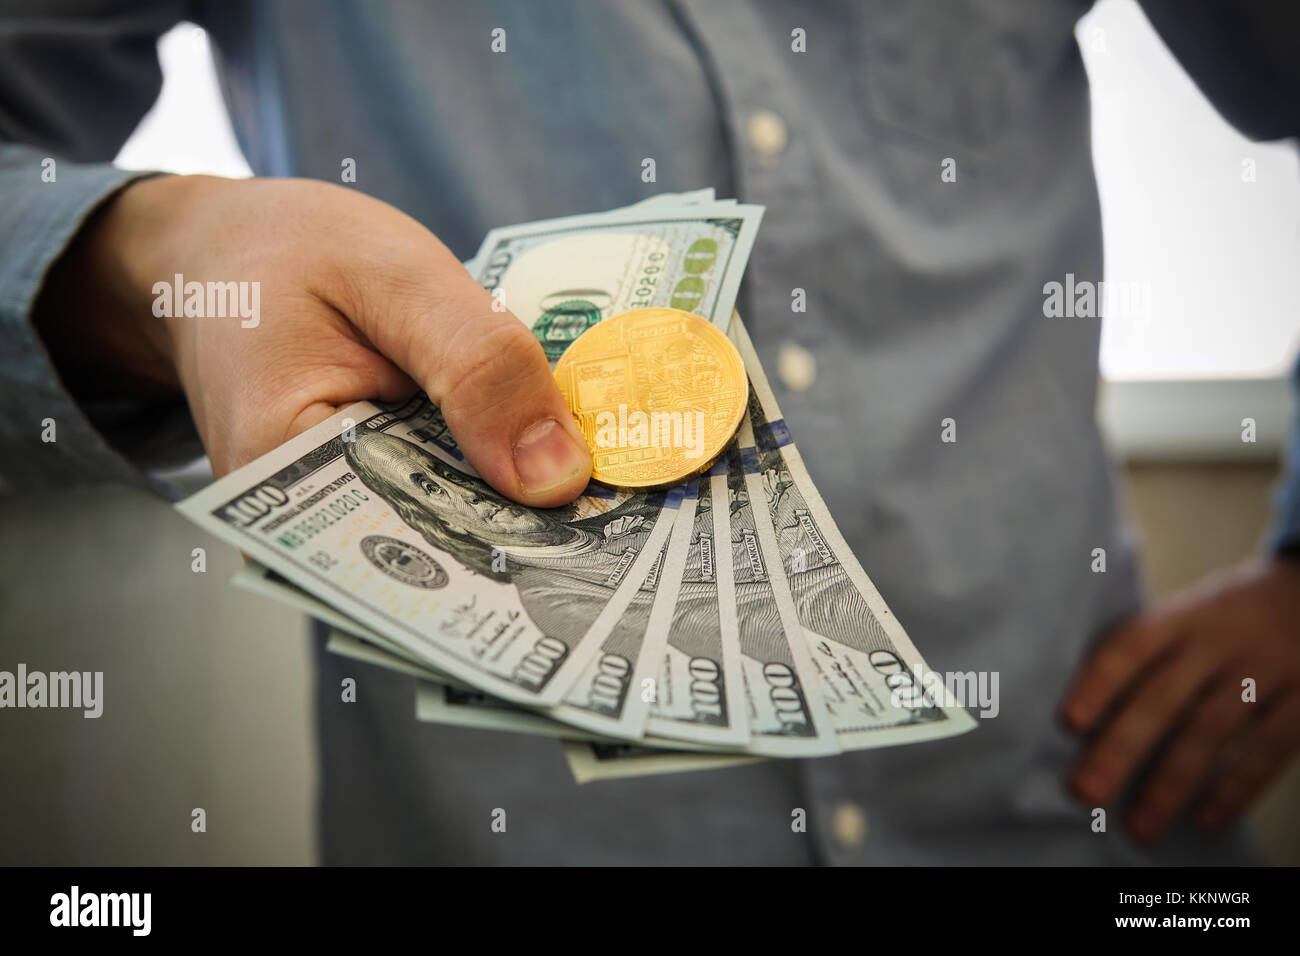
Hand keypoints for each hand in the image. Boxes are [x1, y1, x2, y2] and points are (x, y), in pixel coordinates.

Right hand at [35, 174, 590, 505]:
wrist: (224, 249)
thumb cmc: (288, 249)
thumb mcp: (393, 277)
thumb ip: (477, 365)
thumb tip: (560, 479)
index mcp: (282, 478)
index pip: (416, 549)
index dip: (519, 550)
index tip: (618, 554)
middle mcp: (308, 524)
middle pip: (443, 552)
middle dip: (540, 534)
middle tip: (650, 527)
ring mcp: (342, 514)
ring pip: (454, 528)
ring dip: (532, 505)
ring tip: (629, 493)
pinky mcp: (375, 490)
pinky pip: (448, 495)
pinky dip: (503, 472)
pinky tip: (569, 457)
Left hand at [1061, 558, 1299, 841]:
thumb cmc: (1222, 620)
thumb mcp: (1186, 616)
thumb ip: (1146, 657)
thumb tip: (1082, 717)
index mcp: (1179, 618)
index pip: (1132, 646)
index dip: (1099, 682)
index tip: (1068, 722)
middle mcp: (1216, 643)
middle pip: (1162, 697)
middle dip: (1121, 747)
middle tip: (1085, 791)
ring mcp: (1262, 671)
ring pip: (1210, 730)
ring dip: (1171, 782)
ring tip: (1139, 825)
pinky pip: (1268, 749)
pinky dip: (1236, 788)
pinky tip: (1204, 819)